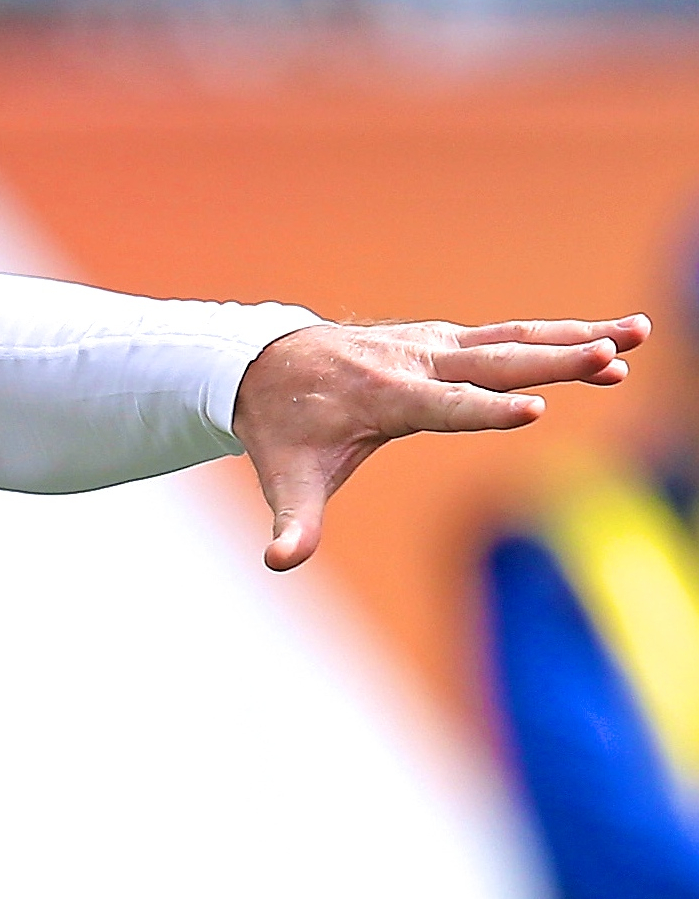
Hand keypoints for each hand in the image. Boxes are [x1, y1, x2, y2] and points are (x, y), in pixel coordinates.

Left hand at [235, 314, 648, 570]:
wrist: (261, 364)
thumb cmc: (283, 428)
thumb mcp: (284, 478)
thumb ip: (292, 523)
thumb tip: (279, 563)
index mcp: (385, 398)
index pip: (444, 406)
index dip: (487, 411)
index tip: (535, 410)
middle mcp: (415, 363)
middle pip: (496, 362)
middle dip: (557, 360)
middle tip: (615, 355)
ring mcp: (433, 346)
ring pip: (513, 339)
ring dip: (575, 338)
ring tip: (637, 336)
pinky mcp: (445, 340)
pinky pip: (509, 337)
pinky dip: (557, 337)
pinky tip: (607, 344)